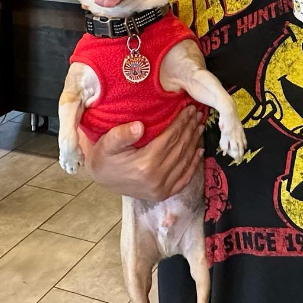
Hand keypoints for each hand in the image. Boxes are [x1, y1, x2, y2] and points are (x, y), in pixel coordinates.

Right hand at [77, 105, 204, 200]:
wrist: (102, 178)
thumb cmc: (105, 156)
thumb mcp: (107, 142)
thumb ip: (121, 134)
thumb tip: (140, 126)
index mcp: (145, 164)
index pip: (170, 138)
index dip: (182, 121)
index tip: (189, 108)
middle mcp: (157, 178)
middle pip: (180, 147)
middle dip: (190, 128)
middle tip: (197, 113)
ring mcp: (162, 189)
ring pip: (185, 160)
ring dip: (194, 141)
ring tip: (199, 126)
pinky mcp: (164, 194)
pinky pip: (184, 178)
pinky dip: (194, 163)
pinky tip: (199, 150)